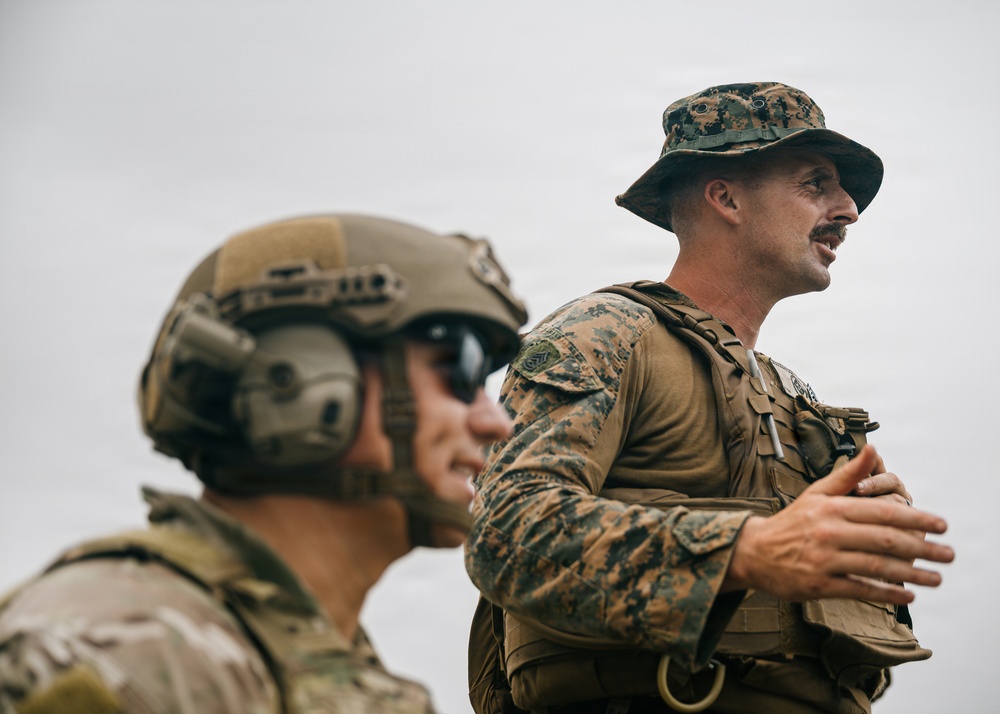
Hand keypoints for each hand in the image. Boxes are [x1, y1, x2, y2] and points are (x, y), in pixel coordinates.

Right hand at [723, 445, 953, 604]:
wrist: (753, 551)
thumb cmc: (792, 522)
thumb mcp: (817, 493)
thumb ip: (848, 474)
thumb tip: (873, 448)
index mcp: (832, 508)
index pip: (882, 512)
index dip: (916, 518)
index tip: (942, 525)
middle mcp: (830, 533)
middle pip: (885, 540)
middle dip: (923, 547)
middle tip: (949, 554)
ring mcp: (825, 560)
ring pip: (877, 567)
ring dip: (913, 574)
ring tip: (937, 578)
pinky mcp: (821, 585)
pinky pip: (861, 590)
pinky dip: (887, 593)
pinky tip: (908, 595)